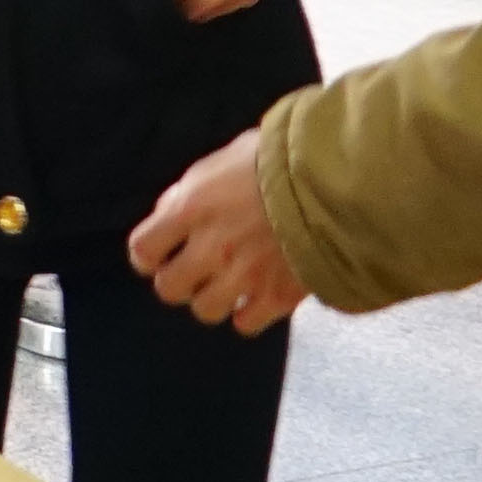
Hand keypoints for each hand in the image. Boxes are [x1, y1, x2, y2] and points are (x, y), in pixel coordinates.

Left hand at [129, 128, 311, 330]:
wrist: (338, 178)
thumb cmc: (283, 157)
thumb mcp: (227, 157)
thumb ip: (195, 188)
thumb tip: (173, 209)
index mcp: (192, 208)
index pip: (143, 249)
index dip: (148, 254)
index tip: (158, 254)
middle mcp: (211, 248)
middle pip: (170, 288)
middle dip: (178, 280)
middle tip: (193, 269)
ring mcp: (245, 276)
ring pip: (205, 310)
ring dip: (212, 298)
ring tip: (228, 282)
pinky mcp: (278, 296)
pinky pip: (246, 324)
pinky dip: (247, 314)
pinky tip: (256, 296)